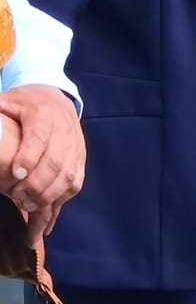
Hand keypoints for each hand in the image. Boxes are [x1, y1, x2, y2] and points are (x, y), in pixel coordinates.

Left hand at [0, 85, 84, 235]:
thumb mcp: (4, 102)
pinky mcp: (80, 157)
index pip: (38, 136)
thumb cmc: (23, 103)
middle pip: (56, 161)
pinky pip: (76, 180)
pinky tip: (48, 206)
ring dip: (50, 194)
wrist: (54, 96)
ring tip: (30, 206)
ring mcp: (76, 145)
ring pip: (69, 174)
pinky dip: (63, 196)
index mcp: (42, 113)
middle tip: (18, 197)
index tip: (15, 174)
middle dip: (37, 183)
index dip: (29, 156)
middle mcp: (64, 130)